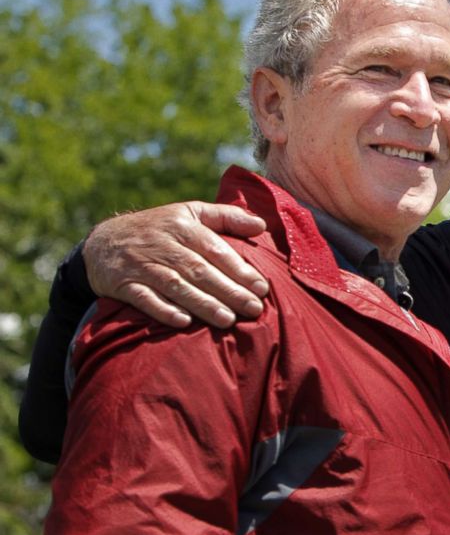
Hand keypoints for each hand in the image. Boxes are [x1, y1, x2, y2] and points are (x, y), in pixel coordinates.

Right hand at [83, 202, 269, 327]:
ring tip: (228, 320)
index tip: (262, 287)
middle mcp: (163, 245)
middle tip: (254, 309)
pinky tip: (183, 322)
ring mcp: (142, 265)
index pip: (215, 249)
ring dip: (202, 304)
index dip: (239, 269)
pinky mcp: (124, 284)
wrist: (102, 241)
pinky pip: (144, 298)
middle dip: (228, 291)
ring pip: (176, 286)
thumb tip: (262, 225)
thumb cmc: (159, 228)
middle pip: (199, 270)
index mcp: (183, 226)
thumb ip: (227, 217)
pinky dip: (162, 310)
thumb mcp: (190, 212)